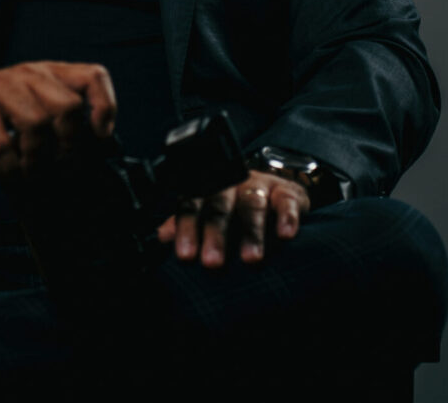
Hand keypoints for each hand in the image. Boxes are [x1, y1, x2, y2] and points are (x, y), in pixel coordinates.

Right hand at [0, 61, 116, 178]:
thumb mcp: (32, 102)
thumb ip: (60, 118)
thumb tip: (96, 153)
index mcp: (49, 73)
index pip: (92, 76)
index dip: (105, 106)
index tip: (100, 136)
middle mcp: (29, 76)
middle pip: (68, 108)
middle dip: (70, 146)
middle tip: (62, 168)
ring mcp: (1, 90)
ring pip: (36, 125)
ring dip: (39, 161)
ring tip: (34, 175)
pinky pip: (2, 146)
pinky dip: (12, 170)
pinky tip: (11, 177)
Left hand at [156, 171, 309, 266]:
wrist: (274, 186)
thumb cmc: (234, 206)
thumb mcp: (208, 212)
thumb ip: (186, 222)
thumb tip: (160, 236)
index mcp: (206, 190)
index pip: (192, 205)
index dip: (187, 229)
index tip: (185, 255)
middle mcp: (230, 184)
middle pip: (220, 207)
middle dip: (215, 235)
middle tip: (212, 263)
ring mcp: (259, 186)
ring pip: (252, 205)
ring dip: (251, 232)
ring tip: (251, 259)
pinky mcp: (286, 192)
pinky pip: (286, 202)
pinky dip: (286, 218)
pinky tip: (285, 235)